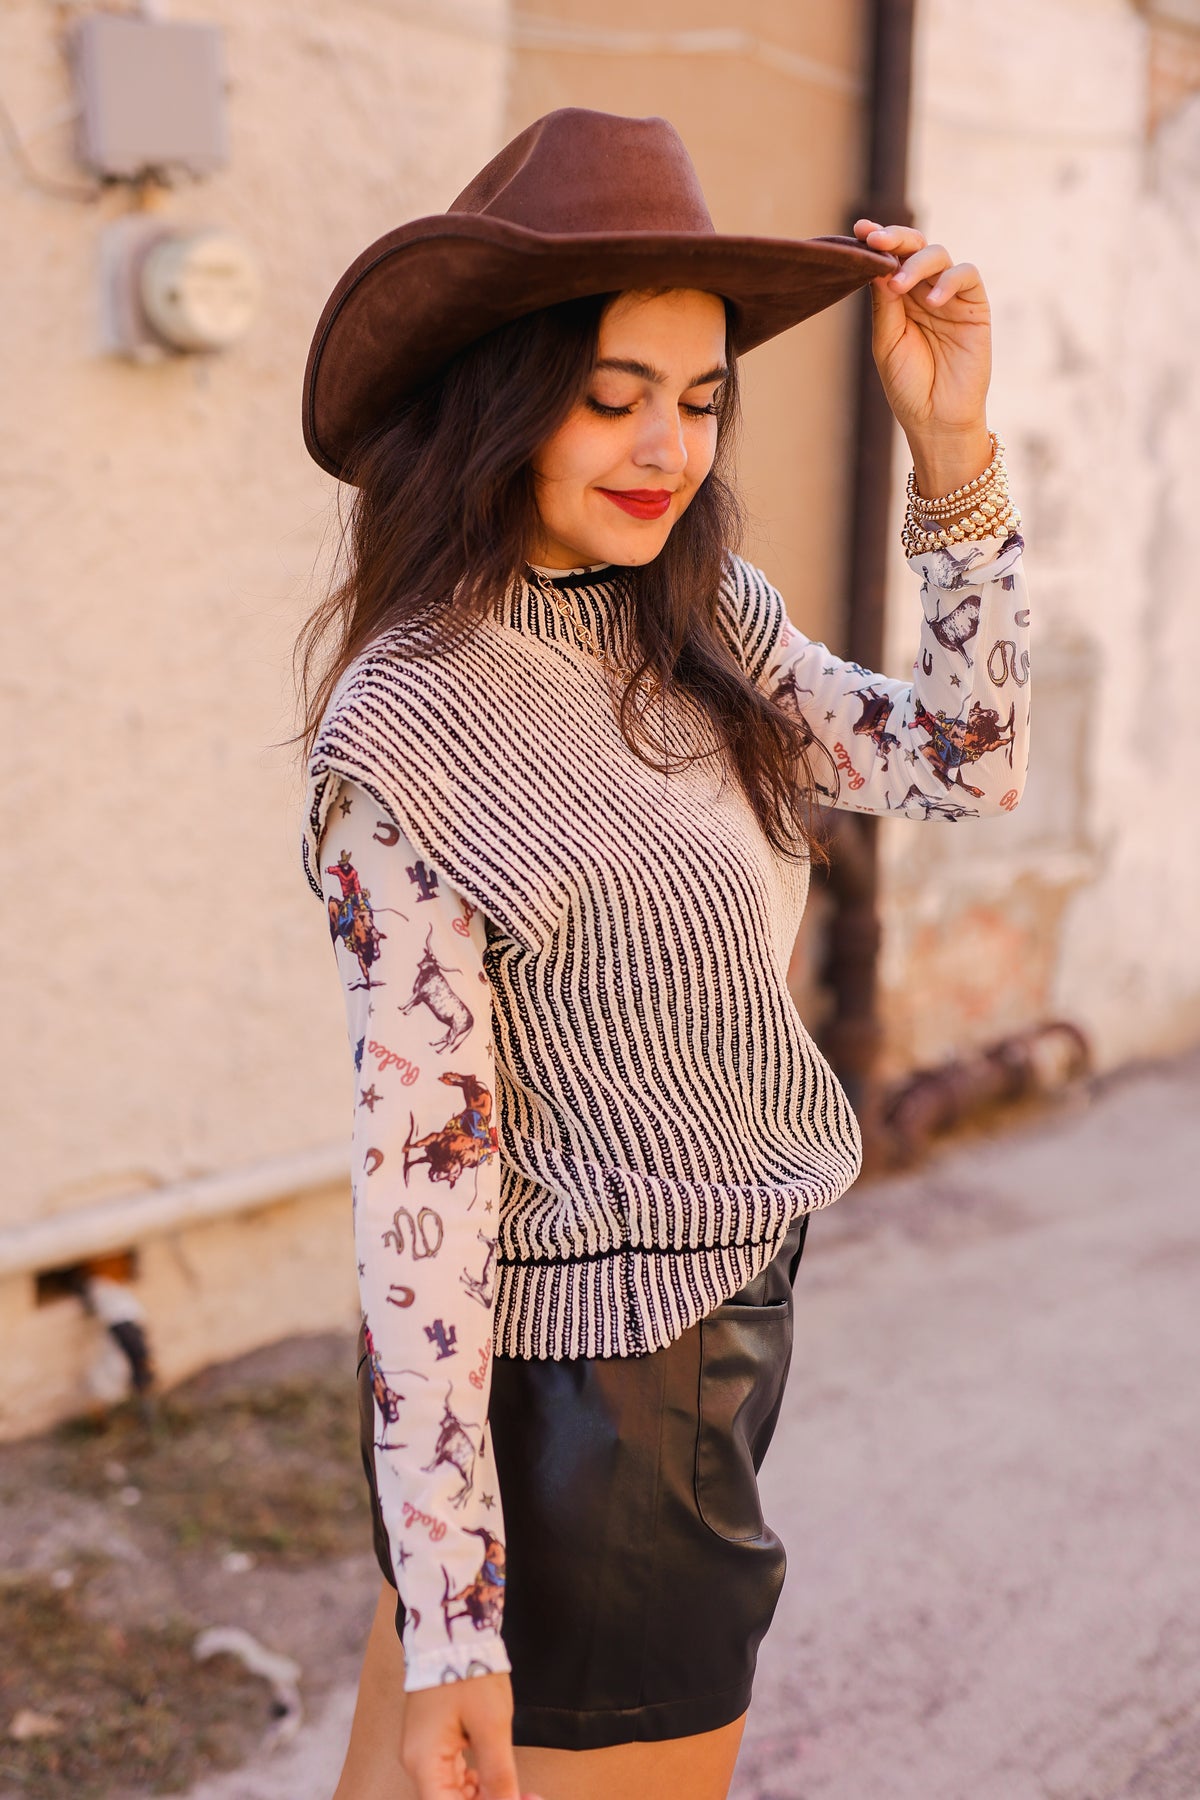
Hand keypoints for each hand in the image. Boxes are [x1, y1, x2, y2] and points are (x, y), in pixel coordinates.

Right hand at [400, 1673, 542, 1799]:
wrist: (452, 1633)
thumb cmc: (468, 1673)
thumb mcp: (492, 1726)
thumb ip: (499, 1774)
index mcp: (424, 1763)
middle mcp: (417, 1762)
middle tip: (525, 1797)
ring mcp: (423, 1751)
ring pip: (451, 1793)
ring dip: (482, 1798)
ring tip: (517, 1792)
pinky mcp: (433, 1740)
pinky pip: (451, 1775)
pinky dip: (473, 1784)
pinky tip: (493, 1780)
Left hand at [853, 218, 991, 493]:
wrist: (936, 420)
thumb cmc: (907, 386)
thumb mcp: (887, 342)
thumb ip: (885, 304)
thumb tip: (877, 263)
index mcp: (898, 298)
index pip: (889, 259)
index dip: (877, 242)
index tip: (859, 230)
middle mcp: (924, 291)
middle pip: (913, 248)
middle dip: (895, 239)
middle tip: (876, 240)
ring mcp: (950, 296)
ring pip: (939, 255)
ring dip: (917, 263)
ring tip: (899, 284)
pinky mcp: (975, 307)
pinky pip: (966, 276)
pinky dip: (950, 280)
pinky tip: (934, 299)